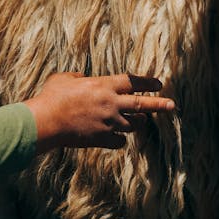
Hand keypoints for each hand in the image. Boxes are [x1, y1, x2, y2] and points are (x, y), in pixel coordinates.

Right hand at [24, 72, 174, 153]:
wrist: (46, 122)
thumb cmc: (52, 97)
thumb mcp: (64, 78)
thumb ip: (78, 76)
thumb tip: (82, 77)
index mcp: (103, 85)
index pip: (133, 81)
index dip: (147, 82)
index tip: (158, 83)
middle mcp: (111, 103)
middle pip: (142, 104)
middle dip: (160, 105)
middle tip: (172, 105)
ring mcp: (108, 122)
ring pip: (133, 125)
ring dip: (136, 122)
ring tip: (137, 120)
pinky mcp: (102, 138)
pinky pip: (119, 141)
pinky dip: (119, 139)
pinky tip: (115, 137)